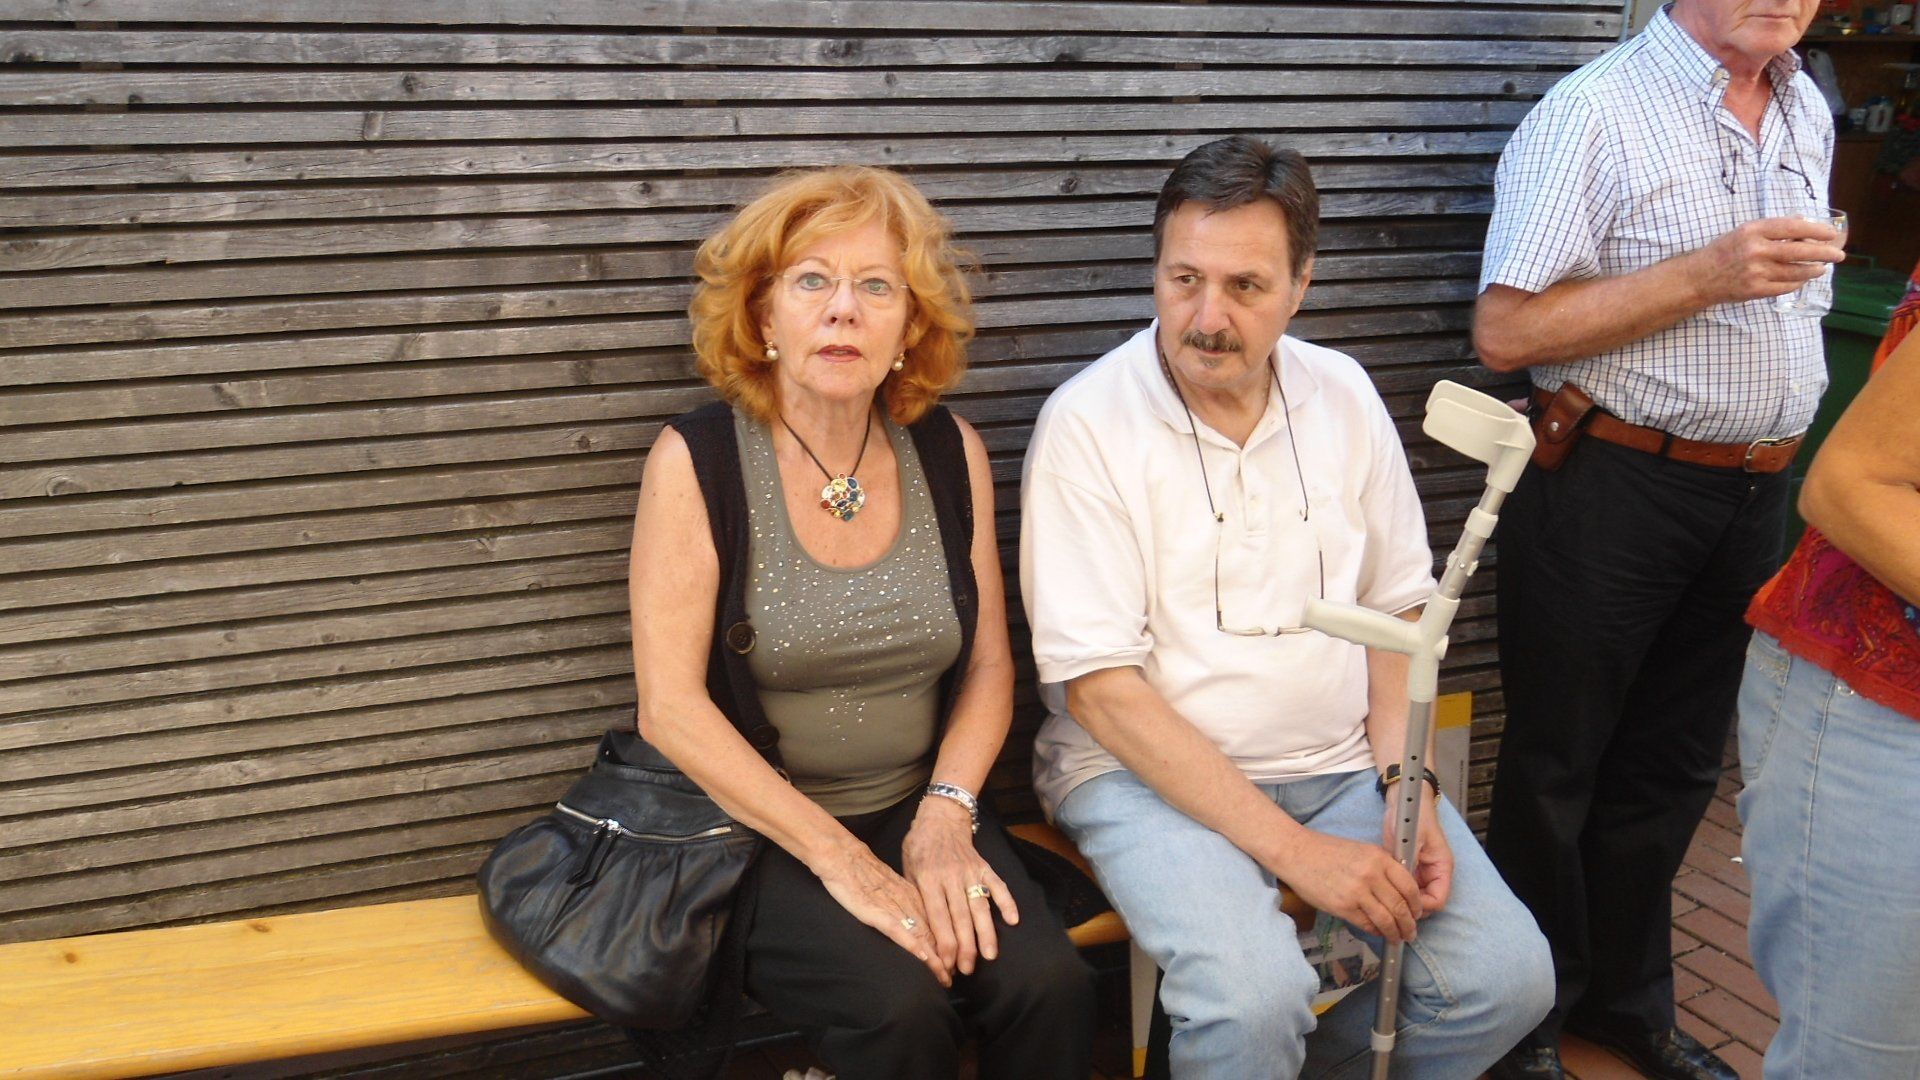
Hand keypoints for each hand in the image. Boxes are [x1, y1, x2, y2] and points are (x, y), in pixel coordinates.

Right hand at [813, 837, 950, 986]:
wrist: (844, 858)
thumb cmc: (862, 873)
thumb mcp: (890, 887)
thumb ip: (902, 902)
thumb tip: (912, 920)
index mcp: (913, 896)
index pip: (936, 925)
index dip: (945, 946)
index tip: (951, 963)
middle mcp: (910, 902)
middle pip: (933, 934)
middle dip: (944, 959)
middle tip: (951, 978)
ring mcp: (895, 907)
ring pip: (921, 936)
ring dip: (935, 959)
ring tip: (944, 978)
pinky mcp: (878, 912)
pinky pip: (899, 930)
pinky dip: (913, 945)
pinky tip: (924, 958)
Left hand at [901, 797, 1019, 977]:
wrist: (939, 818)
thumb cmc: (918, 848)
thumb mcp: (907, 870)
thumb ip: (916, 898)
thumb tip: (920, 932)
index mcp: (928, 880)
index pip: (938, 918)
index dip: (944, 943)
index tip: (947, 965)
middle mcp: (950, 877)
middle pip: (960, 917)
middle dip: (965, 947)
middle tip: (967, 970)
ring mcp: (969, 871)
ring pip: (979, 906)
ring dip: (985, 933)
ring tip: (990, 955)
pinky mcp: (983, 866)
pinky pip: (997, 885)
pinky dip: (1006, 901)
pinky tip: (1013, 920)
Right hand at [1273, 829, 1421, 942]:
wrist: (1297, 853)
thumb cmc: (1327, 850)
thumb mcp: (1362, 850)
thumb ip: (1382, 867)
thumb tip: (1399, 891)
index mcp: (1379, 858)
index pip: (1409, 887)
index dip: (1417, 904)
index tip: (1417, 913)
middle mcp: (1371, 875)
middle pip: (1401, 907)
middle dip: (1409, 924)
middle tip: (1411, 932)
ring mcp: (1357, 892)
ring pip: (1387, 920)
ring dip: (1396, 933)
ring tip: (1398, 938)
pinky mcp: (1343, 907)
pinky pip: (1367, 924)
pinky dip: (1376, 931)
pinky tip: (1378, 933)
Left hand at [1380, 785, 1453, 915]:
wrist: (1404, 802)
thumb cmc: (1413, 817)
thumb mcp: (1413, 839)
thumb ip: (1411, 862)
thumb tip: (1404, 886)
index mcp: (1442, 868)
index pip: (1438, 900)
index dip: (1422, 906)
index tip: (1402, 903)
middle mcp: (1433, 874)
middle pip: (1426, 904)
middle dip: (1411, 907)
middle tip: (1390, 904)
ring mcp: (1421, 873)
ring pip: (1414, 898)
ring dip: (1402, 901)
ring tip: (1385, 898)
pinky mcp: (1408, 870)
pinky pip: (1404, 888)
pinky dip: (1396, 891)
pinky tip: (1383, 889)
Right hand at [1690, 217, 1844, 304]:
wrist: (1698, 278)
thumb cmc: (1723, 252)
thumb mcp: (1743, 232)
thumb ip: (1772, 228)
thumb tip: (1803, 222)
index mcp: (1753, 231)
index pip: (1792, 227)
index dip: (1816, 230)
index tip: (1831, 233)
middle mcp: (1755, 250)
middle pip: (1799, 251)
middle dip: (1824, 253)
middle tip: (1839, 255)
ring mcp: (1756, 272)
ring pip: (1796, 271)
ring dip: (1814, 270)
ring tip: (1822, 268)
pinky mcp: (1755, 290)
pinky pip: (1786, 287)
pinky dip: (1798, 283)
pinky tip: (1802, 279)